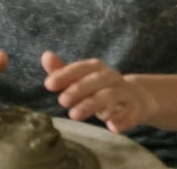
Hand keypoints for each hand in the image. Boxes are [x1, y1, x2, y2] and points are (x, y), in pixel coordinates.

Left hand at [43, 51, 157, 132]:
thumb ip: (61, 70)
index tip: (48, 85)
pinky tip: (112, 127)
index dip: (65, 75)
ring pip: (111, 96)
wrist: (137, 97)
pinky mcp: (136, 111)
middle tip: (61, 101)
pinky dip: (123, 121)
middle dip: (78, 90)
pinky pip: (131, 115)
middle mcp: (112, 78)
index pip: (81, 68)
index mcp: (97, 68)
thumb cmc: (99, 87)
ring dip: (92, 105)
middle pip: (96, 81)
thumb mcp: (80, 79)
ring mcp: (126, 94)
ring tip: (74, 115)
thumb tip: (46, 56)